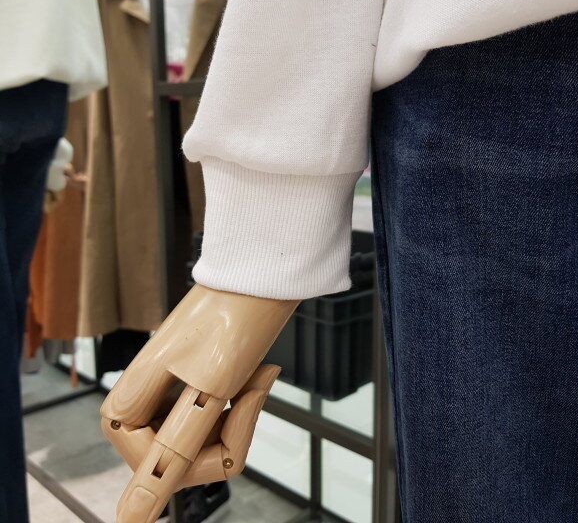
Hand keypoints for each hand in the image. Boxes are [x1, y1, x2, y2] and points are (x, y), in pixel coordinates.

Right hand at [100, 284, 297, 522]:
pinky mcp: (188, 387)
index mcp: (125, 411)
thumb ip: (170, 456)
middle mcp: (139, 407)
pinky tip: (253, 376)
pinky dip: (241, 403)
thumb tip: (127, 519)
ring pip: (204, 443)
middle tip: (249, 386)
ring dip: (239, 414)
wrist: (255, 276)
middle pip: (185, 459)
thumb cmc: (231, 323)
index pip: (163, 472)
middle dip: (228, 431)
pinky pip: (214, 420)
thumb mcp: (205, 394)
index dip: (207, 451)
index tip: (238, 404)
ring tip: (253, 377)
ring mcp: (164, 397)